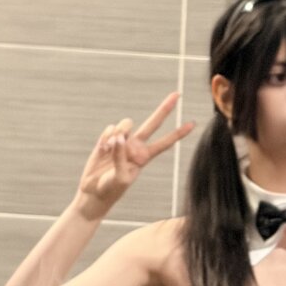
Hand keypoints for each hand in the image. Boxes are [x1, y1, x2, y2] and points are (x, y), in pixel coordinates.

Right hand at [76, 92, 194, 216]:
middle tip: (177, 95)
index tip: (193, 124)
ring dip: (119, 132)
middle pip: (153, 123)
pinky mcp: (107, 138)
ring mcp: (122, 141)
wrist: (93, 191)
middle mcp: (136, 146)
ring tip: (110, 148)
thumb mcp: (120, 177)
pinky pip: (110, 129)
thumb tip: (118, 137)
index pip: (165, 143)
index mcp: (144, 157)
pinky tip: (102, 150)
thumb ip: (121, 156)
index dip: (178, 134)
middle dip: (165, 109)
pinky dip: (105, 138)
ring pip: (126, 123)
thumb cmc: (111, 189)